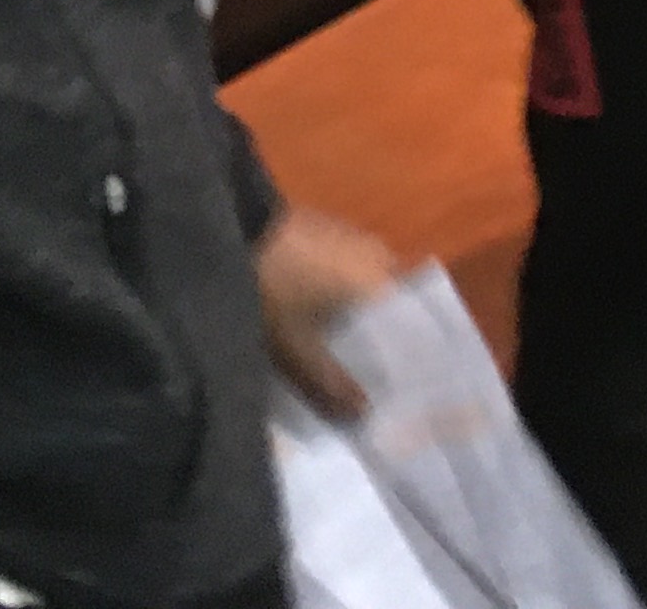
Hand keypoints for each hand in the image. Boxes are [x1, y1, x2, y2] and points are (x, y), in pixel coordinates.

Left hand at [253, 208, 397, 421]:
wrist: (233, 231)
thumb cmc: (275, 292)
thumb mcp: (298, 350)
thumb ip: (333, 384)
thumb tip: (365, 415)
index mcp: (383, 281)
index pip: (412, 325)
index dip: (405, 358)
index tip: (402, 388)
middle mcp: (379, 256)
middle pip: (391, 310)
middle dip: (383, 343)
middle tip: (374, 381)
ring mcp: (354, 241)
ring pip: (370, 292)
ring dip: (361, 322)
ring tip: (349, 358)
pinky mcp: (329, 235)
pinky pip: (350, 275)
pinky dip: (344, 301)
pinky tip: (327, 323)